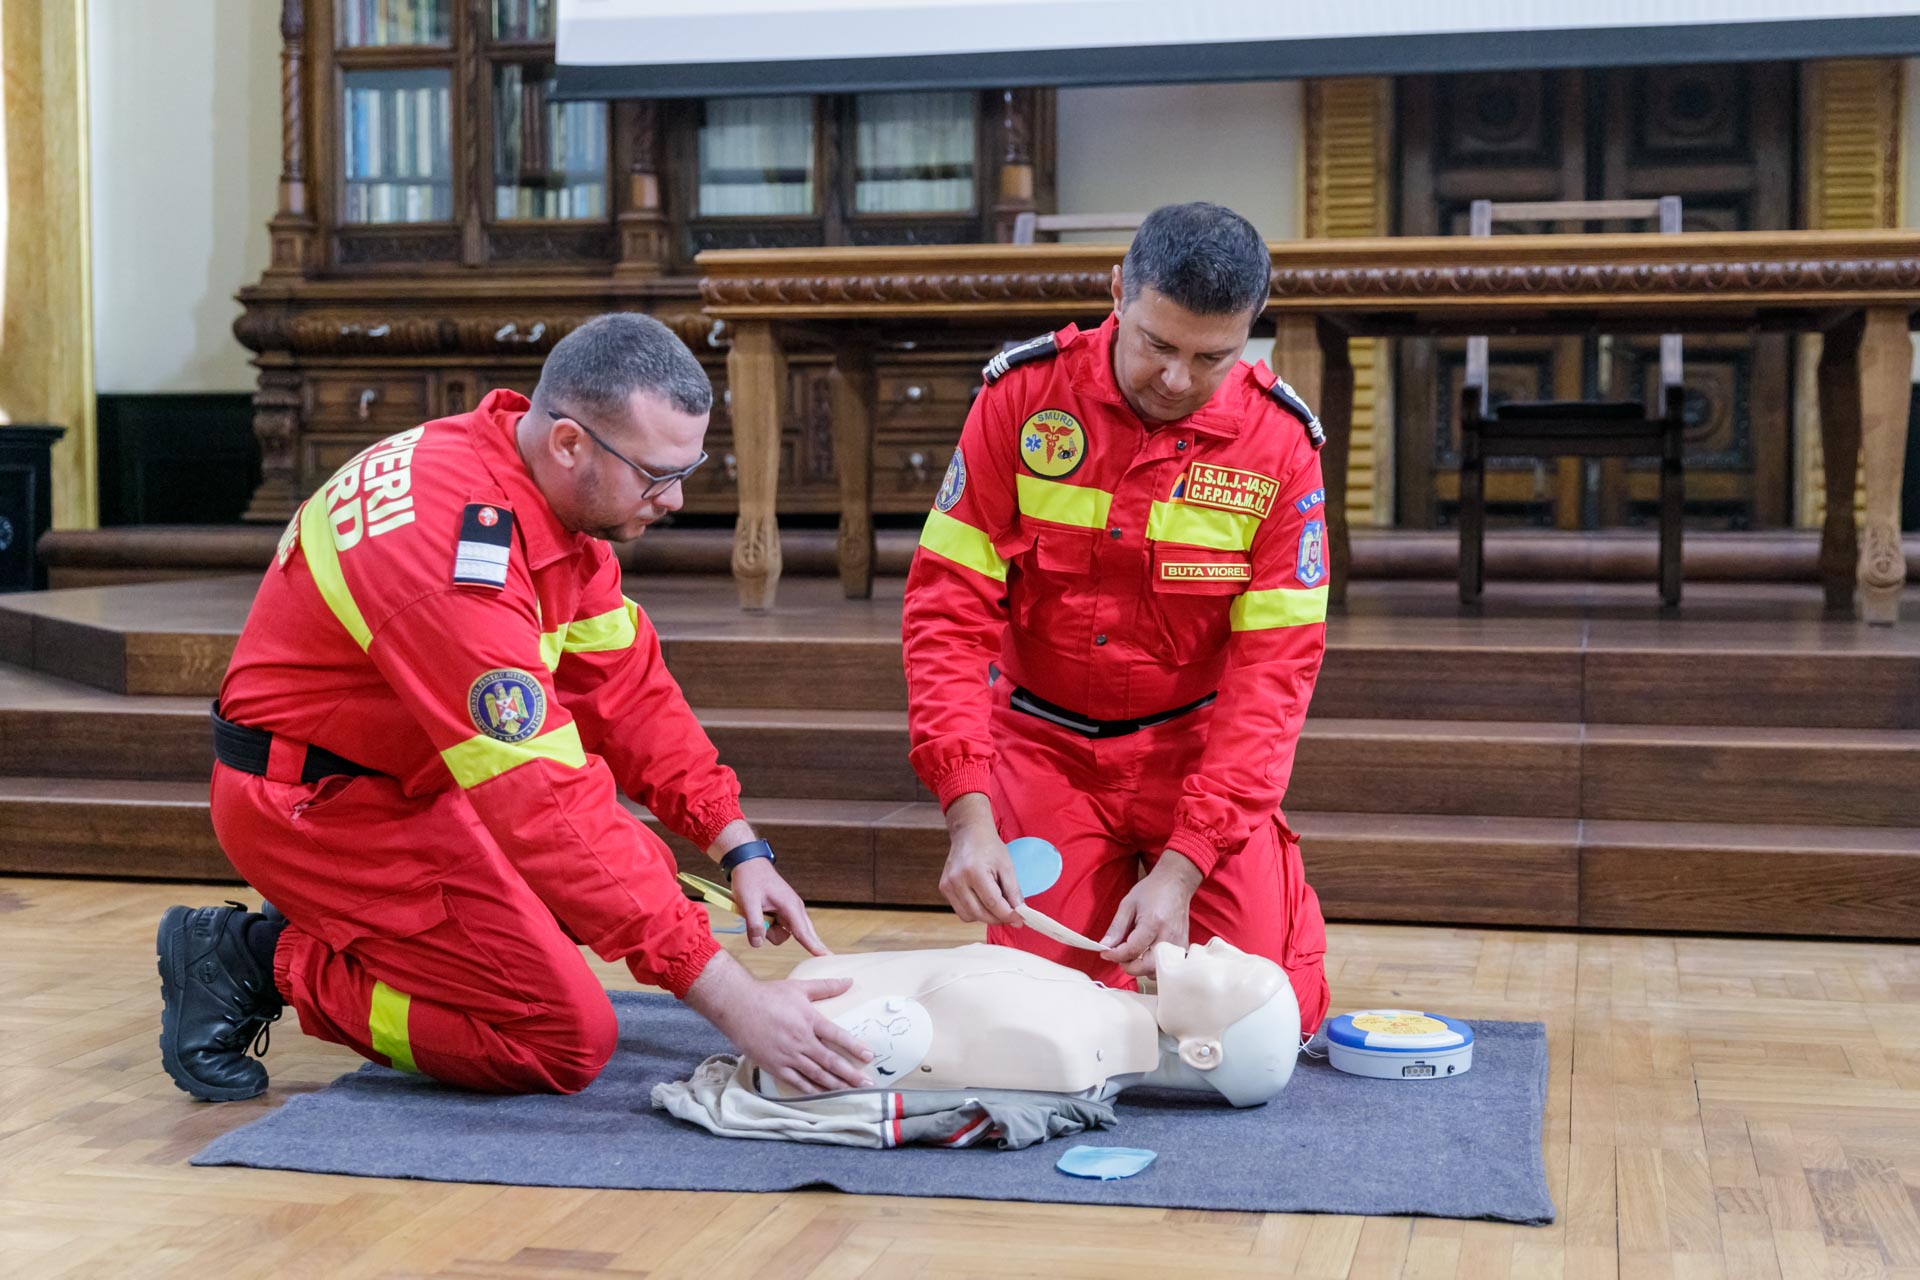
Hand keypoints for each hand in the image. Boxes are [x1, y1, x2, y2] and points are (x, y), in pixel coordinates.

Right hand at [682, 952, 874, 1093]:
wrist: (737, 1006)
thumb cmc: (768, 995)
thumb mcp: (799, 987)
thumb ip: (826, 987)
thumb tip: (849, 981)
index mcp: (809, 1020)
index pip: (837, 1036)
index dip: (854, 1047)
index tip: (868, 1057)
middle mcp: (800, 1040)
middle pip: (830, 1061)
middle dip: (850, 1074)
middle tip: (867, 1084)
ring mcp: (787, 1055)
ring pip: (816, 1074)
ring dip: (835, 1085)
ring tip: (850, 1092)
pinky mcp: (774, 1066)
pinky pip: (796, 1082)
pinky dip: (811, 1089)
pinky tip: (822, 1094)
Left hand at [727, 857, 829, 954]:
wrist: (748, 863)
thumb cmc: (750, 879)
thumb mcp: (747, 902)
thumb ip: (754, 924)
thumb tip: (757, 944)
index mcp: (790, 906)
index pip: (804, 932)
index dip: (815, 947)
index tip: (828, 957)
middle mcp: (795, 909)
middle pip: (799, 935)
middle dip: (778, 935)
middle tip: (769, 923)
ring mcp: (790, 911)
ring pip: (784, 934)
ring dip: (769, 930)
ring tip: (756, 913)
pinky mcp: (783, 912)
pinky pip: (779, 928)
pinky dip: (768, 926)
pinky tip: (759, 913)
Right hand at [938, 792, 1022, 926]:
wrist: (969, 833)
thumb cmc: (989, 847)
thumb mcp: (1006, 866)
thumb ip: (1013, 892)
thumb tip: (1020, 913)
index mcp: (974, 871)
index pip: (992, 903)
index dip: (1008, 914)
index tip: (1020, 920)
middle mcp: (957, 880)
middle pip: (979, 913)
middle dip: (998, 918)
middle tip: (1012, 916)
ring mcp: (947, 885)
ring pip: (968, 916)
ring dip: (985, 917)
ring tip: (997, 907)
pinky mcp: (944, 888)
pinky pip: (961, 910)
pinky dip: (974, 911)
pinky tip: (983, 901)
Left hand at [1099, 851, 1201, 977]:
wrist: (1175, 883)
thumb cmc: (1152, 891)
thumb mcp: (1128, 904)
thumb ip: (1117, 928)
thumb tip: (1105, 945)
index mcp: (1153, 923)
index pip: (1132, 950)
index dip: (1115, 955)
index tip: (1105, 952)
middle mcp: (1168, 936)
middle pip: (1147, 966)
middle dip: (1129, 966)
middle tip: (1120, 956)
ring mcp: (1178, 943)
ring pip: (1158, 970)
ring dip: (1142, 968)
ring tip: (1133, 954)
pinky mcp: (1183, 946)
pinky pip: (1168, 966)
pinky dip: (1154, 965)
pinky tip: (1146, 954)